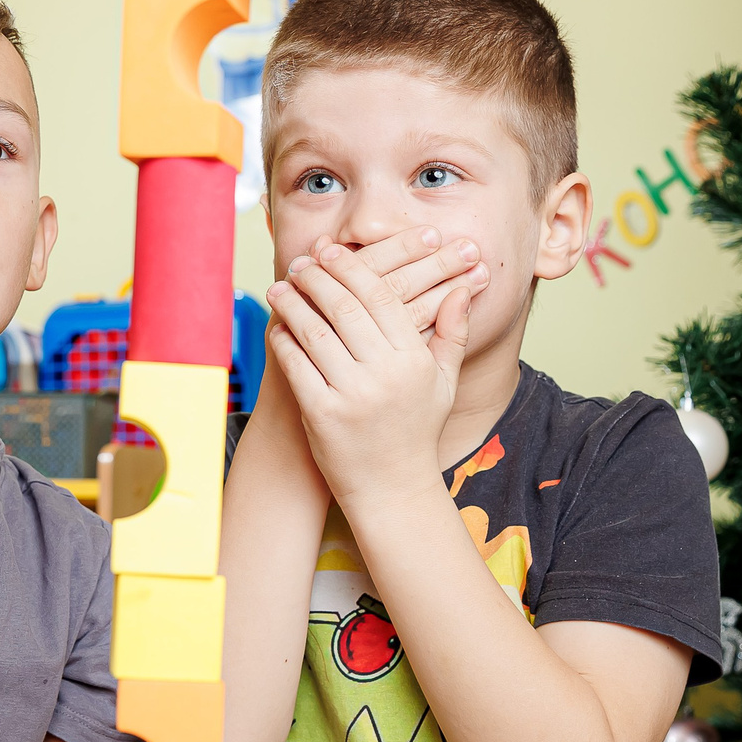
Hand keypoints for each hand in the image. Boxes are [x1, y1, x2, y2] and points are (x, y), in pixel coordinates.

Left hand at [267, 244, 479, 509]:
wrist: (393, 489)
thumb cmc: (417, 431)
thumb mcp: (445, 383)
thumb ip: (453, 333)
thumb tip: (464, 289)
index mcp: (414, 360)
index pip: (381, 297)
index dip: (352, 268)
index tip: (331, 252)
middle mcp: (384, 375)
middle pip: (345, 308)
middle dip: (318, 279)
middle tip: (299, 264)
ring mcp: (351, 395)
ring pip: (316, 333)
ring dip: (293, 305)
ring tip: (280, 288)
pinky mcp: (322, 414)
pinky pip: (297, 366)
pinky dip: (284, 342)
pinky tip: (277, 327)